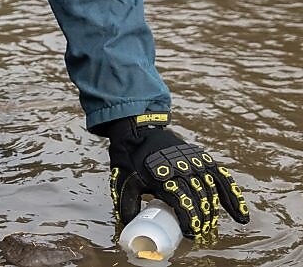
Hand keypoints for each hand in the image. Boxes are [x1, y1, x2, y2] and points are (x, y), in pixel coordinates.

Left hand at [102, 114, 250, 239]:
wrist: (139, 132)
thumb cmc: (132, 160)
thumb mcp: (126, 181)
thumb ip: (129, 204)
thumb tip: (129, 228)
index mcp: (163, 174)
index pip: (182, 201)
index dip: (188, 219)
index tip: (190, 233)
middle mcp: (182, 168)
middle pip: (198, 198)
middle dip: (202, 219)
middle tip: (200, 233)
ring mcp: (195, 162)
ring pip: (211, 191)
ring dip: (213, 211)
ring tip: (210, 226)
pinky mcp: (204, 159)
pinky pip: (223, 179)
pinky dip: (233, 198)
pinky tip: (240, 216)